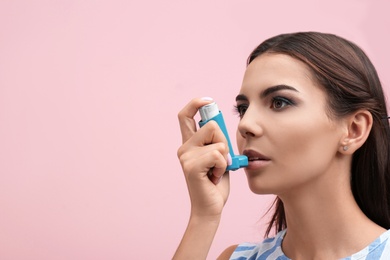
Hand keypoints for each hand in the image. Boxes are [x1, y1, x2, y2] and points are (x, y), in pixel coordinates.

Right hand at [177, 98, 230, 218]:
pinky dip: (222, 167)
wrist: (211, 207)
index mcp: (190, 143)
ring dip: (224, 158)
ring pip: (217, 142)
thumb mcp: (219, 156)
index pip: (185, 115)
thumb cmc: (216, 182)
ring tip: (217, 171)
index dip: (195, 103)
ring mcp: (185, 157)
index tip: (208, 101)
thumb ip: (217, 140)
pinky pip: (217, 155)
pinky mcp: (191, 166)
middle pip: (210, 125)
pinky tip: (215, 177)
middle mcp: (184, 148)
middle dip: (223, 140)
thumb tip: (219, 122)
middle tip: (221, 160)